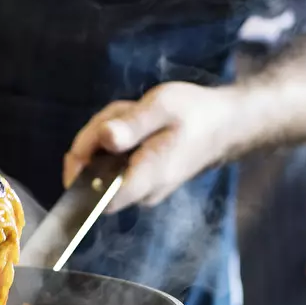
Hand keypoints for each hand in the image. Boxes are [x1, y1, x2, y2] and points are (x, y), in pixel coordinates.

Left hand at [63, 82, 240, 212]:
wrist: (224, 124)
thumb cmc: (195, 113)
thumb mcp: (162, 107)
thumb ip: (131, 125)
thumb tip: (105, 139)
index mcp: (147, 178)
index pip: (98, 197)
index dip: (81, 173)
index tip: (84, 144)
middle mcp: (142, 193)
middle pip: (94, 176)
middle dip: (96, 140)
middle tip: (122, 112)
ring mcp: (142, 191)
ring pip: (102, 167)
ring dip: (107, 136)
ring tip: (134, 113)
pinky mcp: (141, 183)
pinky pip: (114, 164)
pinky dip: (117, 142)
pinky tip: (137, 124)